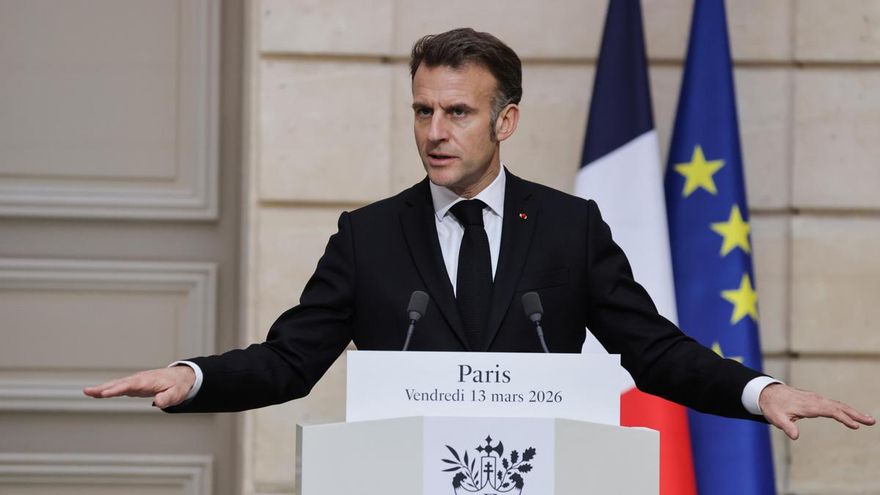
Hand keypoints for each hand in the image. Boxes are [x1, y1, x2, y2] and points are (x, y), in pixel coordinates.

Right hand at [83, 366, 195, 408]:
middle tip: (88, 391)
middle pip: (119, 383)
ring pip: (117, 384)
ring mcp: (136, 382)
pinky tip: (97, 393)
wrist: (181, 377)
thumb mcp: (177, 394)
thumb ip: (168, 398)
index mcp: (148, 381)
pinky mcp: (134, 385)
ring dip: (102, 388)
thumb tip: (159, 402)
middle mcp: (139, 380)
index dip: (118, 389)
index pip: (130, 385)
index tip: (106, 393)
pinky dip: (108, 390)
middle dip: (104, 387)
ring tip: (87, 392)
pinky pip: (119, 387)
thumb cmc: (178, 385)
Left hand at [759, 383, 874, 439]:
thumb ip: (786, 426)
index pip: (830, 411)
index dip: (843, 418)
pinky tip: (852, 416)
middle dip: (855, 414)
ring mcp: (816, 399)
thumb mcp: (775, 418)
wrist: (767, 393)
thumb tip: (795, 436)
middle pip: (839, 406)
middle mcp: (815, 400)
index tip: (855, 425)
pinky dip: (845, 410)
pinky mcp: (816, 400)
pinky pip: (833, 405)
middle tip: (871, 421)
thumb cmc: (772, 406)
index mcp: (808, 405)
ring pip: (838, 405)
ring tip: (868, 420)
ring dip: (853, 412)